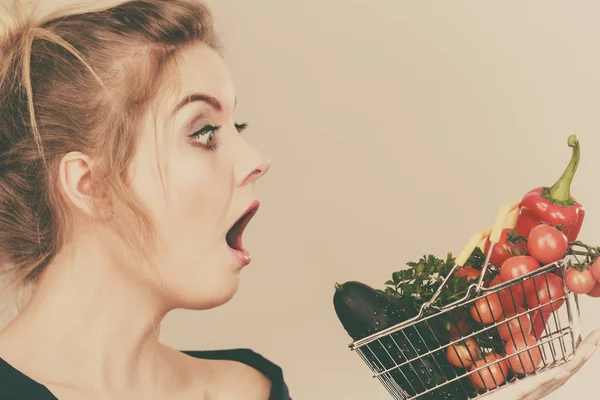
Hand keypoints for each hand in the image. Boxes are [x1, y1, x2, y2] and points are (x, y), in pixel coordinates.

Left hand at [480, 329, 599, 399]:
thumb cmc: (493, 399)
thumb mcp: (509, 383)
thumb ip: (519, 374)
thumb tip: (522, 358)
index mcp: (537, 385)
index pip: (563, 366)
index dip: (579, 353)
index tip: (590, 337)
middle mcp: (539, 390)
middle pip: (567, 370)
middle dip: (584, 352)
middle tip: (598, 334)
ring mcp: (530, 394)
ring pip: (557, 378)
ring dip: (575, 363)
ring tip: (590, 349)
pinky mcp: (517, 395)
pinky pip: (535, 386)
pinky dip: (549, 379)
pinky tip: (561, 371)